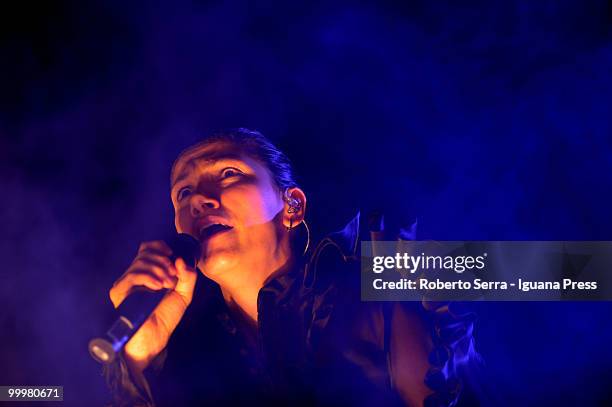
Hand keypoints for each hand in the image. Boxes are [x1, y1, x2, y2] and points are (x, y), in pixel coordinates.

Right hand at [109, 240, 197, 373]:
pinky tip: (157, 287)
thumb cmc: (165, 317)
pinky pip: (132, 276)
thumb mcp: (184, 294)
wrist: (154, 338)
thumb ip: (188, 276)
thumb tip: (181, 259)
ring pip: (140, 262)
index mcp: (148, 272)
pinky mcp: (119, 292)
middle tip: (172, 277)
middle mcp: (135, 275)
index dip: (161, 248)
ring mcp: (126, 283)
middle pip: (145, 252)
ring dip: (159, 270)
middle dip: (163, 261)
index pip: (148, 247)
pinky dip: (148, 277)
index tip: (173, 258)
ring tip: (167, 285)